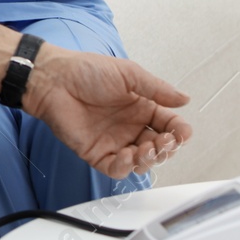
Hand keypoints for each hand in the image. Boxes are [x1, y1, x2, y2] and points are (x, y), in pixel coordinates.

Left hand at [23, 44, 192, 178]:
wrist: (54, 79)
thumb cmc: (86, 71)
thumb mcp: (129, 74)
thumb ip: (157, 89)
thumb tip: (185, 98)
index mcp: (140, 107)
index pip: (168, 125)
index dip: (179, 132)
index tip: (183, 132)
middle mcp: (130, 127)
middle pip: (158, 148)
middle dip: (166, 148)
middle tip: (164, 141)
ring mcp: (114, 141)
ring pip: (141, 162)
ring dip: (149, 159)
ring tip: (146, 148)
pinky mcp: (96, 153)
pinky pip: (116, 169)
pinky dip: (126, 167)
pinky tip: (127, 155)